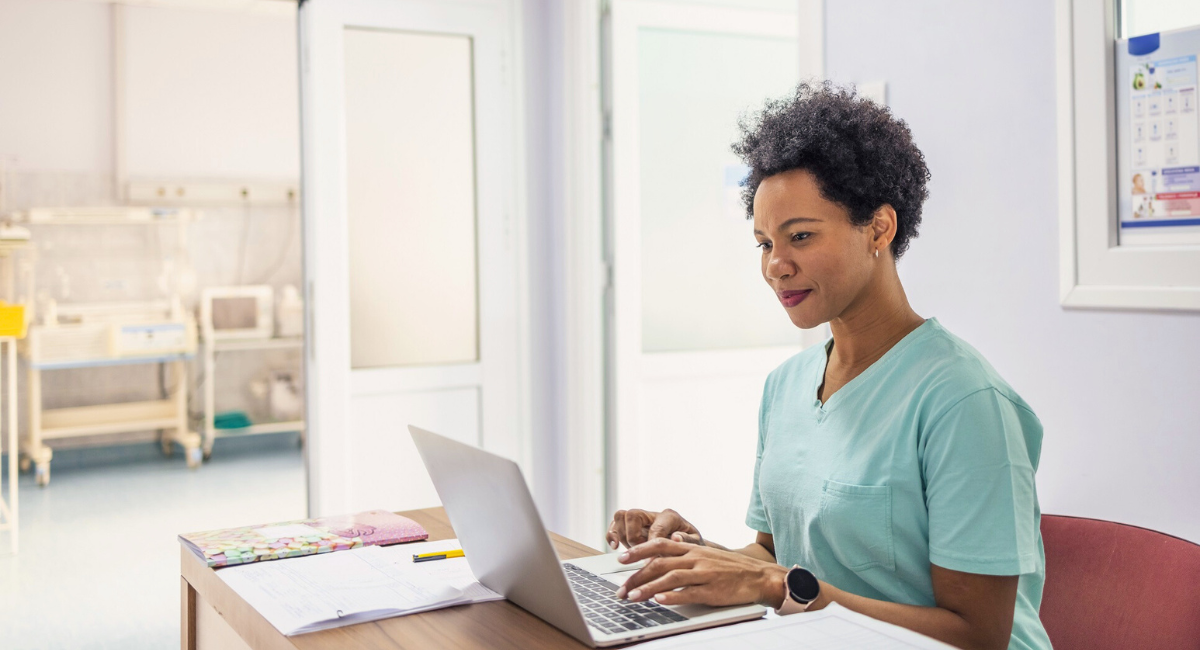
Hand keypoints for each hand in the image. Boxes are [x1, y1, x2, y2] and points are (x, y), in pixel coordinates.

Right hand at [606, 508, 702, 549]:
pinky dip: (612, 535)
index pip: (655, 528)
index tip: (650, 563)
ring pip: (621, 516)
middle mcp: (653, 515)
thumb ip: (687, 540)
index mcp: (670, 517)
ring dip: (622, 536)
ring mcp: (641, 520)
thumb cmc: (691, 545)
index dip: (651, 546)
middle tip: (640, 553)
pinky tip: (615, 547)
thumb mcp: (696, 544)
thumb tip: (676, 538)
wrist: (688, 546)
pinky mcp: (631, 527)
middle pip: (633, 515)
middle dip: (633, 537)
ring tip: (628, 552)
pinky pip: (615, 525)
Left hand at [613, 537, 788, 608]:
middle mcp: (695, 558)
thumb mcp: (708, 552)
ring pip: (670, 578)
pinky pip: (689, 593)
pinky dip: (672, 596)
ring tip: (633, 597)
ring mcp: (703, 574)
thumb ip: (689, 548)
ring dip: (648, 588)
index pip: (659, 545)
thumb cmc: (732, 567)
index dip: (638, 551)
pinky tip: (659, 600)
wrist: (759, 576)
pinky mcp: (712, 590)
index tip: (621, 559)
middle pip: (659, 563)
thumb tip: (672, 542)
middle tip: (620, 588)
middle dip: (636, 576)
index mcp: (692, 549)